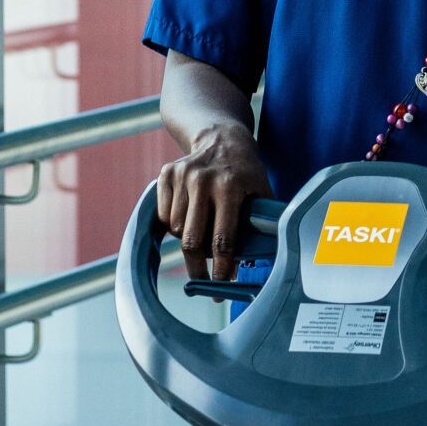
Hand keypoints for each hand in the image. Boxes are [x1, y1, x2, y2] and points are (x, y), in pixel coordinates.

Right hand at [157, 120, 267, 282]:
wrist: (221, 138)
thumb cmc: (247, 172)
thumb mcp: (262, 192)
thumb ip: (261, 224)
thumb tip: (258, 263)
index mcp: (231, 186)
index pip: (223, 239)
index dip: (221, 268)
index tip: (221, 287)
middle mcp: (203, 180)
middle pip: (192, 240)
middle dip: (197, 269)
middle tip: (203, 284)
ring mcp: (182, 176)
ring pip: (177, 230)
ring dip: (189, 242)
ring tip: (204, 236)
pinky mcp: (166, 174)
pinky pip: (164, 217)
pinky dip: (176, 226)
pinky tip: (191, 217)